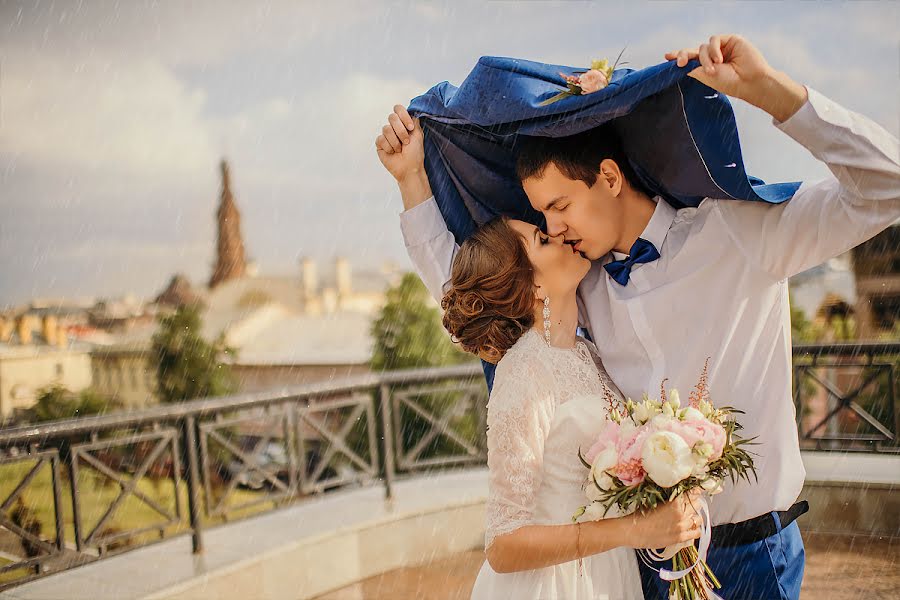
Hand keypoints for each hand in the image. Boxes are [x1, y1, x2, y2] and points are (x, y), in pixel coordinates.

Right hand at [375, 105, 424, 182]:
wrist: (408, 168)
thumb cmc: (415, 154)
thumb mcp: (418, 135)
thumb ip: (414, 120)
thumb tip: (411, 110)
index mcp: (404, 123)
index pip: (398, 109)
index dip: (403, 116)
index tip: (410, 128)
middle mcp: (394, 128)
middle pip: (391, 117)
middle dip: (400, 131)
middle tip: (406, 142)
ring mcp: (386, 135)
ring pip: (386, 129)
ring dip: (395, 141)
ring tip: (399, 150)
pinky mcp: (380, 143)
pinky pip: (380, 139)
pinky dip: (388, 147)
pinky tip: (392, 153)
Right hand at [625, 489, 702, 549]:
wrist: (632, 531)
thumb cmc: (639, 515)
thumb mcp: (654, 500)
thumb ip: (668, 497)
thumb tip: (677, 493)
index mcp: (673, 501)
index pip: (692, 493)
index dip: (694, 491)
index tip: (693, 491)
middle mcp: (680, 513)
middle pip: (696, 504)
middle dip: (693, 503)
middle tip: (688, 503)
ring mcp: (681, 526)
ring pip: (698, 518)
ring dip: (694, 516)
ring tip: (688, 516)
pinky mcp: (681, 537)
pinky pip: (697, 532)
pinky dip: (695, 529)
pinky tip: (689, 528)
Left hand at [665, 34, 806, 121]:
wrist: (749, 81)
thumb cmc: (729, 83)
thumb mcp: (706, 76)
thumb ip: (692, 67)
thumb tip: (679, 60)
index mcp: (706, 67)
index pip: (690, 59)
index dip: (679, 56)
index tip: (666, 57)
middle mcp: (712, 57)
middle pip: (693, 51)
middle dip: (684, 56)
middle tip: (680, 63)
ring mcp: (721, 48)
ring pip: (703, 47)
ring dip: (705, 58)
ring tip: (713, 69)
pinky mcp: (730, 40)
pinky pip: (714, 40)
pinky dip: (714, 49)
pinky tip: (720, 59)